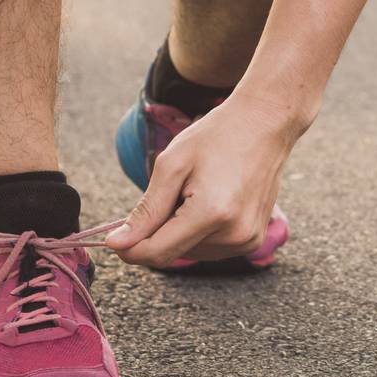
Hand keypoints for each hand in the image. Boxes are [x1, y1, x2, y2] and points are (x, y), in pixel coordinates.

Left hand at [106, 94, 305, 267]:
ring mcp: (247, 240)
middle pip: (173, 254)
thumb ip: (146, 210)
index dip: (129, 249)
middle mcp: (234, 234)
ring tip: (194, 192)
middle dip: (157, 232)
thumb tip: (118, 244)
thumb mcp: (173, 164)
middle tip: (169, 192)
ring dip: (178, 231)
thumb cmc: (217, 136)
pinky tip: (207, 201)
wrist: (264, 123)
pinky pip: (210, 248)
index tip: (112, 238)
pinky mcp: (252, 240)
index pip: (158, 252)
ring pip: (190, 253)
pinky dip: (197, 231)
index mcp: (212, 213)